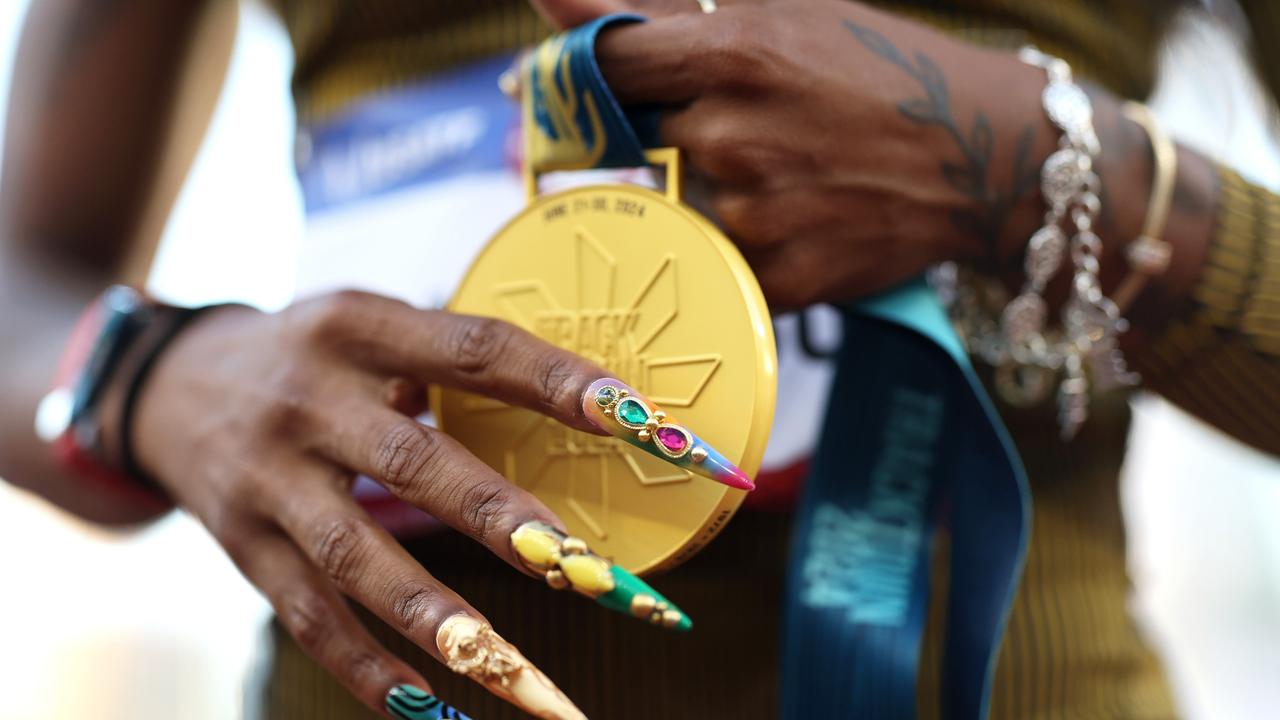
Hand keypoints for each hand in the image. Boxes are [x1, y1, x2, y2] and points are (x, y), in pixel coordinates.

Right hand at [124, 291, 694, 718]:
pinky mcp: (242, 543)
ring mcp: (270, 478)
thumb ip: (452, 354)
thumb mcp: (369, 322)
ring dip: (436, 615)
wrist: (169, 383)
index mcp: (358, 327)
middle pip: (413, 464)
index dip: (558, 383)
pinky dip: (363, 664)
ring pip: (354, 555)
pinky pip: (306, 614)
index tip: (641, 421)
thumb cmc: (308, 354)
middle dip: (503, 519)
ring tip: (510, 666)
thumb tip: (588, 398)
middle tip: (584, 567)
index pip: (474, 350)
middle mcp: (309, 401)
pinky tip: (423, 705)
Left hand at [536, 0, 1060, 308]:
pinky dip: (746, 243)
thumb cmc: (880, 71)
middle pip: (645, 139)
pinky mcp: (776, 279)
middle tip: (751, 127)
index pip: (606, 65)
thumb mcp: (783, 14)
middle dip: (675, 131)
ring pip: (684, 205)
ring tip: (793, 172)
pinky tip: (800, 215)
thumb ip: (658, 8)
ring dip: (715, 190)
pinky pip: (720, 262)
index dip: (587, 76)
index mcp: (732, 55)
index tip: (580, 84)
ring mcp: (753, 215)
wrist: (983, 158)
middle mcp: (731, 136)